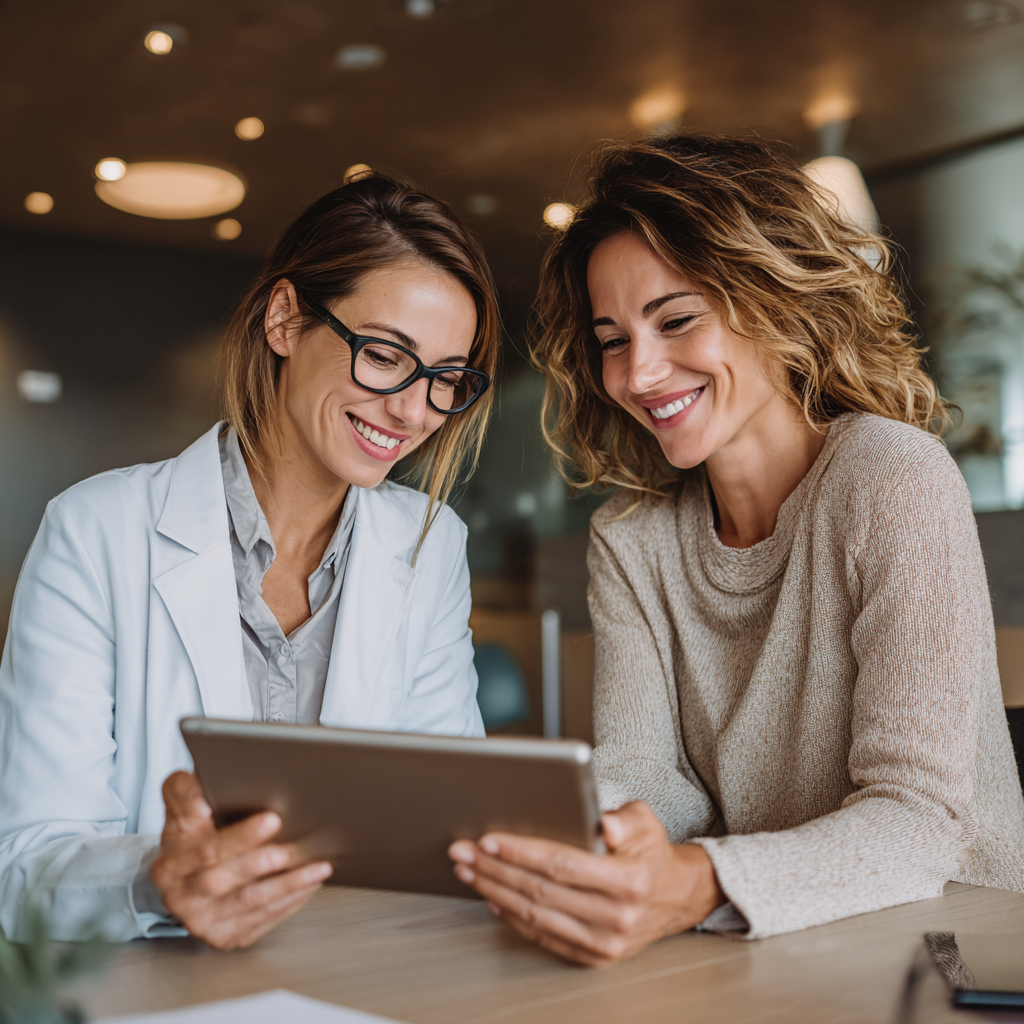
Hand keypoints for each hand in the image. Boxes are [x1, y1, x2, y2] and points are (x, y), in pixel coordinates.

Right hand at [150, 771, 332, 949]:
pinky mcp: (226, 936)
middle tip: (290, 850)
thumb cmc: (191, 836)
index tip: (271, 820)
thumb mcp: (180, 808)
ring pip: (249, 906)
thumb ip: (184, 792)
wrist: (185, 875)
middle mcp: (182, 900)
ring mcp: (204, 923)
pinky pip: (262, 920)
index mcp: (169, 867)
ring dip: (287, 887)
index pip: (205, 852)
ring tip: (317, 868)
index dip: (239, 838)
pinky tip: (309, 884)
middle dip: (260, 865)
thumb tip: (200, 798)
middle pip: (223, 882)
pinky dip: (290, 901)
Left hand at [448, 801, 724, 966]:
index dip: (521, 851)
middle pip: (540, 891)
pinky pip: (543, 937)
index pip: (562, 864)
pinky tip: (493, 897)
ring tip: (470, 872)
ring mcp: (605, 944)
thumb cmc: (651, 852)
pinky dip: (513, 917)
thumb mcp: (645, 821)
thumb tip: (600, 823)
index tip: (489, 839)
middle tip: (464, 852)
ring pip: (536, 916)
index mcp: (629, 880)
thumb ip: (623, 819)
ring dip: (495, 892)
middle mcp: (617, 918)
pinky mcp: (594, 957)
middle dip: (495, 869)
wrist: (675, 896)